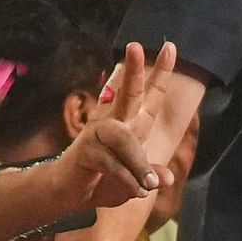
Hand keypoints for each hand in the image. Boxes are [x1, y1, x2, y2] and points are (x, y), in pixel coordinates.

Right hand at [54, 43, 186, 209]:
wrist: (70, 194)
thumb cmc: (105, 181)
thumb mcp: (136, 180)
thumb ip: (151, 174)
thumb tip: (167, 178)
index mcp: (132, 124)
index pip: (149, 95)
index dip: (160, 73)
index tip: (172, 47)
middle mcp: (115, 123)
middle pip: (127, 93)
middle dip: (133, 71)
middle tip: (135, 46)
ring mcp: (97, 135)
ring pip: (123, 139)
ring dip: (138, 164)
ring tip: (149, 185)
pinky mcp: (85, 152)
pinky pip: (112, 164)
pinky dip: (126, 180)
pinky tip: (136, 191)